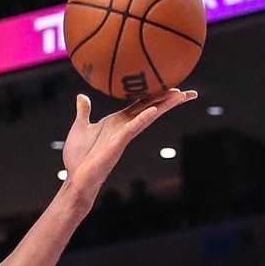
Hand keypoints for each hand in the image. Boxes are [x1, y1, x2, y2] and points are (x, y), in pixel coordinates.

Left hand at [60, 89, 194, 195]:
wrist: (75, 179)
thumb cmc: (77, 158)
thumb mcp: (80, 127)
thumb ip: (84, 112)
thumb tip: (81, 96)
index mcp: (117, 121)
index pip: (141, 104)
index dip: (156, 94)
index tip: (171, 86)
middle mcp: (124, 126)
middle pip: (151, 108)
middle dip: (169, 100)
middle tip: (188, 92)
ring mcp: (123, 135)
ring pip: (148, 116)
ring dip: (164, 106)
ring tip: (181, 96)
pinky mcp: (118, 144)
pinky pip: (132, 128)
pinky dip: (143, 119)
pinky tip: (154, 110)